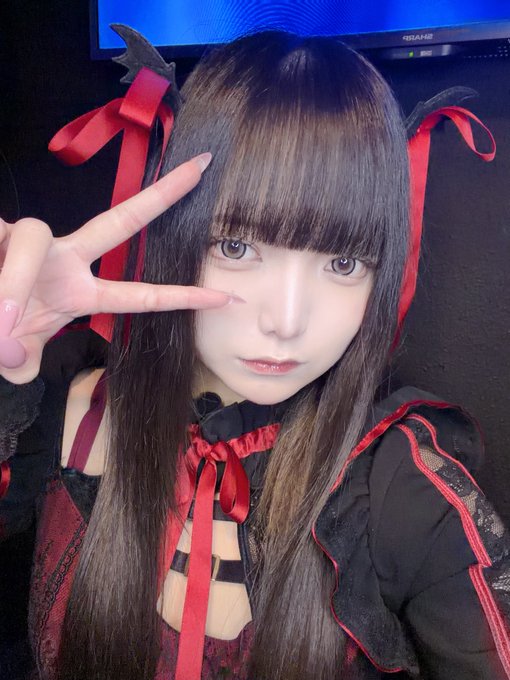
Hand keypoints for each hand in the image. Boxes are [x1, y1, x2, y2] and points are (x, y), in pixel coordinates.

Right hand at [0, 153, 230, 383]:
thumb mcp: (15, 356)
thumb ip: (22, 362)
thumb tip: (16, 360)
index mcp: (78, 292)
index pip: (138, 294)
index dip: (180, 296)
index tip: (224, 296)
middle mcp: (62, 259)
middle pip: (118, 222)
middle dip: (160, 197)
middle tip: (201, 167)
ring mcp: (27, 242)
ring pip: (31, 237)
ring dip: (12, 284)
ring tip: (0, 323)